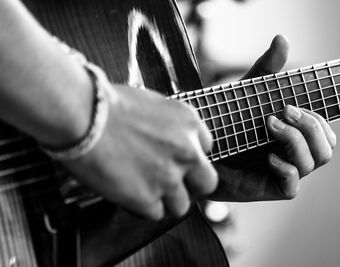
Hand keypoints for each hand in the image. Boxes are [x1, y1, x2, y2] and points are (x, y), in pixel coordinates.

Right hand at [63, 85, 217, 219]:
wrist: (84, 115)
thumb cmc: (108, 105)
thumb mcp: (153, 105)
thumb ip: (170, 127)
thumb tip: (167, 139)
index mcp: (189, 123)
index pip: (206, 149)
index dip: (189, 157)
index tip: (176, 160)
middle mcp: (187, 152)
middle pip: (206, 183)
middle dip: (191, 185)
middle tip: (171, 182)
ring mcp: (169, 177)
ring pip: (182, 205)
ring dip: (165, 200)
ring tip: (144, 189)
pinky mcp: (147, 198)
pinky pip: (155, 213)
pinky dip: (142, 207)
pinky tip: (128, 193)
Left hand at [211, 35, 335, 201]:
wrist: (198, 149)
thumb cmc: (225, 122)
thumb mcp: (246, 94)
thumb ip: (265, 70)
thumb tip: (282, 39)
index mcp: (293, 134)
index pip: (326, 131)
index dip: (317, 119)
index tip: (288, 104)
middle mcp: (291, 153)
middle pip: (327, 148)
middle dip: (311, 127)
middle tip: (282, 113)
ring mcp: (281, 172)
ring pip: (314, 162)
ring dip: (296, 141)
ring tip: (269, 126)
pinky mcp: (268, 189)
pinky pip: (292, 186)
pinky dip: (286, 169)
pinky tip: (267, 158)